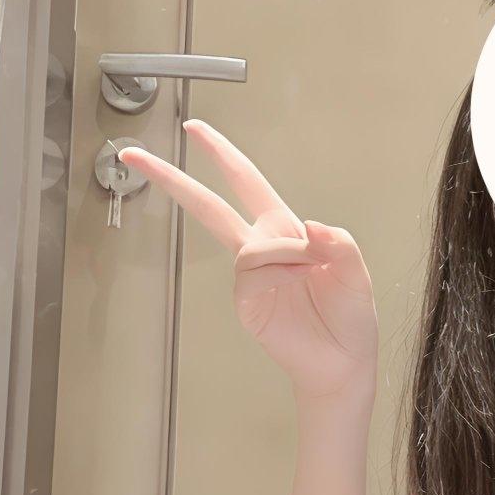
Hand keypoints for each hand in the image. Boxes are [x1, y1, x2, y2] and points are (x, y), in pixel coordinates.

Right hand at [119, 120, 377, 403]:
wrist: (342, 364)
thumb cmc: (349, 319)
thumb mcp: (356, 274)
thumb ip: (340, 244)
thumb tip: (311, 225)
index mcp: (286, 231)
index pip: (247, 182)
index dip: (222, 154)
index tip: (195, 129)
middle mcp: (262, 248)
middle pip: (210, 206)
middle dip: (174, 179)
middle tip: (138, 155)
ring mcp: (251, 275)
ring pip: (250, 246)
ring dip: (285, 254)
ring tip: (313, 274)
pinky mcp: (246, 301)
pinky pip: (253, 274)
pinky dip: (279, 273)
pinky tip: (297, 283)